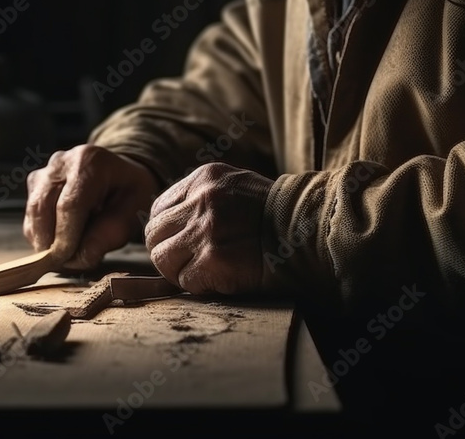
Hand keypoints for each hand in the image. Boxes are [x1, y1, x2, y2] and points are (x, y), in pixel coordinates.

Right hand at [23, 145, 159, 269]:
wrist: (120, 175)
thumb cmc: (129, 193)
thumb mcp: (133, 213)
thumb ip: (109, 234)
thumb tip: (79, 257)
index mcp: (90, 162)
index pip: (69, 204)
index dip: (65, 237)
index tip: (68, 260)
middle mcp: (61, 162)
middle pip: (43, 207)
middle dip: (50, 242)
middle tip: (64, 264)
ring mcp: (45, 172)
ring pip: (32, 213)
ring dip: (44, 240)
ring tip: (67, 253)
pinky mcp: (35, 184)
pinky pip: (30, 216)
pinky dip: (42, 235)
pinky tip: (61, 240)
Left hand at [145, 163, 273, 294]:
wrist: (310, 236)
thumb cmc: (275, 218)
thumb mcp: (235, 188)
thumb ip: (201, 200)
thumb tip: (169, 226)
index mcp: (203, 179)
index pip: (158, 209)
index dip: (167, 232)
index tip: (182, 243)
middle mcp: (201, 200)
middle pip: (153, 234)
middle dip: (167, 252)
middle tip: (190, 262)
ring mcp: (205, 230)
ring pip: (162, 259)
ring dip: (179, 271)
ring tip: (205, 272)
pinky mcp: (213, 259)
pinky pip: (184, 280)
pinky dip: (199, 286)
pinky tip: (221, 279)